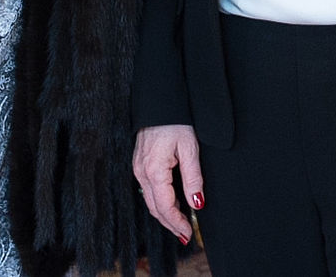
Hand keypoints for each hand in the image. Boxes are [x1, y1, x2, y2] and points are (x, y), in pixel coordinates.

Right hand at [132, 123, 202, 243]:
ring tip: (181, 222)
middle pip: (155, 207)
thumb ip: (193, 178)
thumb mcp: (190, 148)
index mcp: (154, 170)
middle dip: (170, 223)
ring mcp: (138, 168)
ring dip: (165, 213)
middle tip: (185, 235)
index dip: (177, 223)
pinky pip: (149, 189)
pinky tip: (173, 202)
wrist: (161, 101)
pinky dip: (160, 200)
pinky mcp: (140, 164)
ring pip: (150, 200)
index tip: (188, 233)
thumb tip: (197, 204)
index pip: (165, 206)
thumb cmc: (176, 121)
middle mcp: (141, 172)